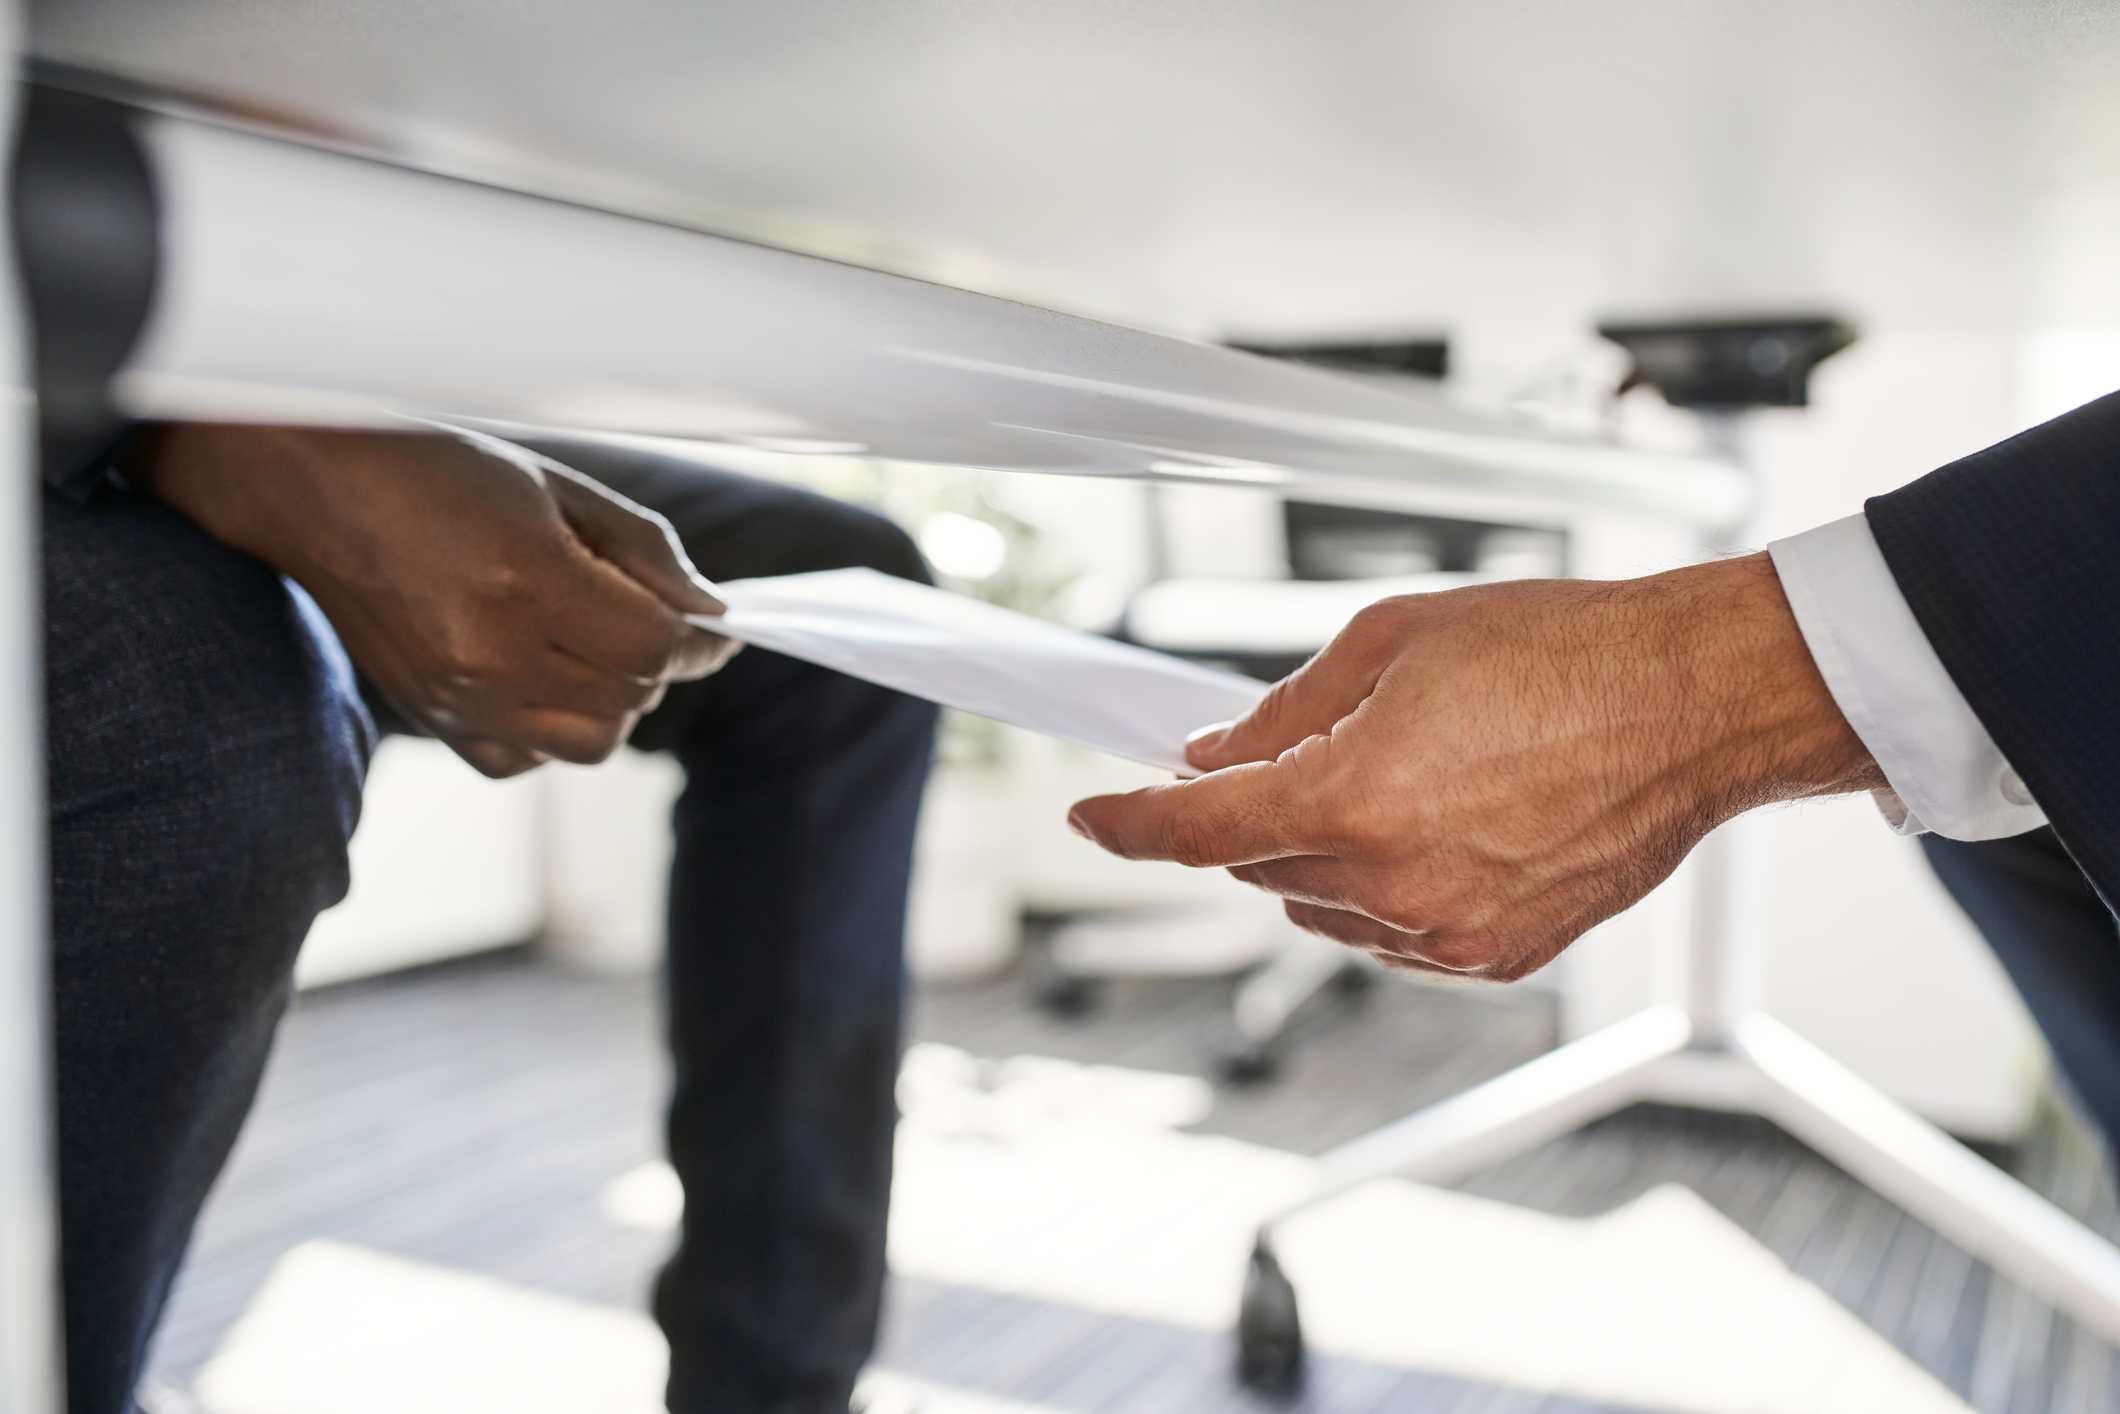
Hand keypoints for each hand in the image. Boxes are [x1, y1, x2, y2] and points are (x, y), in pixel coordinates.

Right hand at [131, 423, 738, 776]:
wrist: (316, 488)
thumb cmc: (436, 471)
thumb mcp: (554, 485)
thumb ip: (642, 551)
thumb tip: (707, 611)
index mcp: (526, 580)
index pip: (653, 647)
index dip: (698, 640)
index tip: (711, 627)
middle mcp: (490, 652)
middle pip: (630, 700)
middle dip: (658, 664)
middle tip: (643, 620)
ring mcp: (457, 696)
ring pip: (588, 744)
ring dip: (614, 704)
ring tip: (592, 648)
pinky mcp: (432, 719)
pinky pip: (524, 761)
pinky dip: (552, 731)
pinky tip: (541, 677)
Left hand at [1067, 555, 1881, 980]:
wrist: (1693, 703)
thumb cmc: (1565, 654)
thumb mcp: (1393, 640)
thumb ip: (1284, 711)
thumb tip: (1220, 753)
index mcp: (1355, 798)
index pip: (1198, 834)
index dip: (1129, 825)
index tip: (1097, 816)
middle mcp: (1394, 883)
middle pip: (1255, 869)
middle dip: (1252, 814)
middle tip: (1292, 755)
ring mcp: (1447, 932)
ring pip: (1319, 908)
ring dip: (1317, 854)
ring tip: (1397, 776)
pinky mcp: (1494, 957)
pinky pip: (1392, 936)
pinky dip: (1382, 890)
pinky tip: (1438, 825)